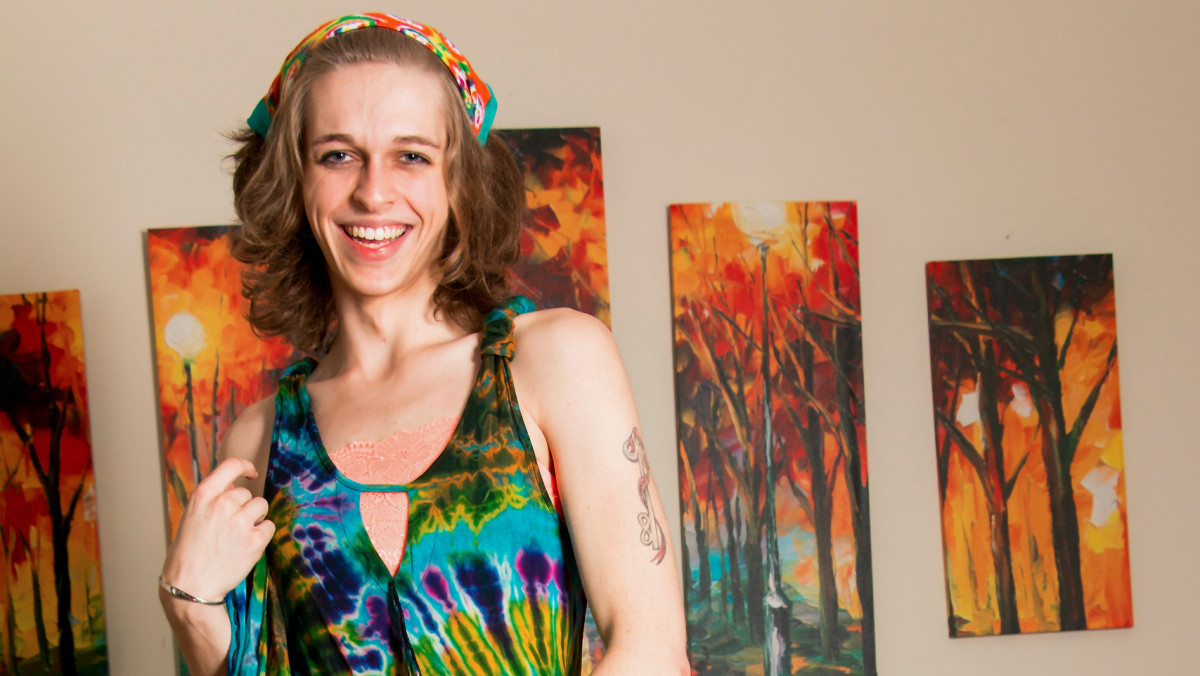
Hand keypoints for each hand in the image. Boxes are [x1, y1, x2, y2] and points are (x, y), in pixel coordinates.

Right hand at [161, 458, 274, 601]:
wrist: (190, 588)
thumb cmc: (187, 555)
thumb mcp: (192, 518)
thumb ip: (213, 500)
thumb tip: (236, 486)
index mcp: (202, 496)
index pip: (231, 466)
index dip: (245, 467)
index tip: (250, 473)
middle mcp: (222, 505)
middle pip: (247, 494)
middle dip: (244, 507)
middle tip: (231, 527)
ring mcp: (240, 522)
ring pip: (261, 506)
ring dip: (255, 518)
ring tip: (238, 536)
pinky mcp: (254, 541)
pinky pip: (269, 526)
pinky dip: (262, 534)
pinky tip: (246, 546)